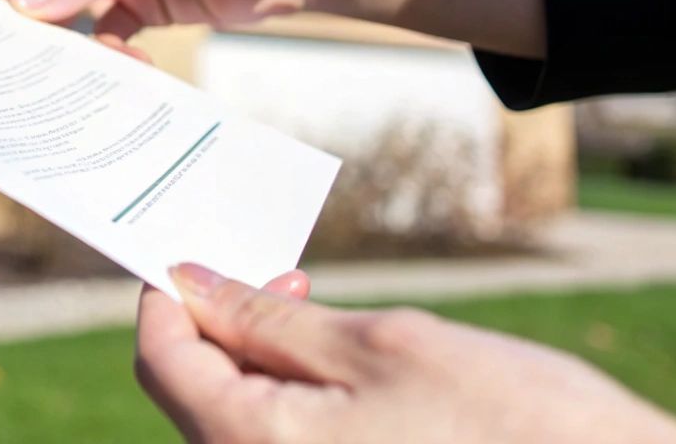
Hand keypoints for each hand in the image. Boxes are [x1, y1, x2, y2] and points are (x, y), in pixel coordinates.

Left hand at [136, 263, 675, 443]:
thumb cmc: (511, 422)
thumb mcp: (384, 345)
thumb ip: (271, 320)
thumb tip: (192, 287)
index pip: (164, 360)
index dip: (169, 294)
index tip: (202, 250)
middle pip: (198, 393)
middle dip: (225, 325)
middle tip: (290, 276)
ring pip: (242, 419)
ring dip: (265, 362)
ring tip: (330, 319)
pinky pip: (287, 443)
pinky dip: (299, 400)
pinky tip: (352, 375)